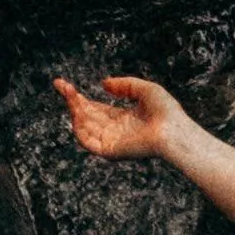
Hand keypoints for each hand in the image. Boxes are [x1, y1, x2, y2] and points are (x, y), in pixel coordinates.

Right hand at [50, 69, 200, 169]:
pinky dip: (79, 127)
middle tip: (61, 85)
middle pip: (86, 116)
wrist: (173, 130)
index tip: (64, 85)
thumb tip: (103, 84)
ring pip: (84, 126)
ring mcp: (111, 141)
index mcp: (122, 119)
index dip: (79, 98)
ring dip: (74, 110)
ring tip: (71, 93)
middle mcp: (114, 131)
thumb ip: (124, 85)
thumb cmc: (166, 112)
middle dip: (72, 101)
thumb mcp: (144, 89)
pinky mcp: (110, 150)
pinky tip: (76, 111)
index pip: (94, 109)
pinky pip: (87, 141)